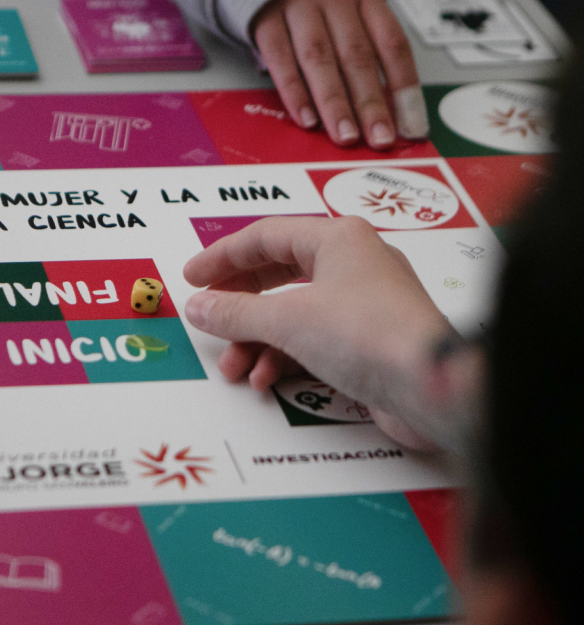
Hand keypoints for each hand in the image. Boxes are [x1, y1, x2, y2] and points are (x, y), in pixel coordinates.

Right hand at [182, 216, 452, 447]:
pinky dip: (284, 357)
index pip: (265, 237)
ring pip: (293, 313)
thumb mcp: (286, 320)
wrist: (431, 386)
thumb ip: (234, 312)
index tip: (192, 279)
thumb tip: (197, 307)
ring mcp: (363, 303)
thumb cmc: (365, 334)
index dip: (222, 258)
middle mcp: (353, 263)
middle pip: (277, 274)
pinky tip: (265, 379)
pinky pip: (313, 340)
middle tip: (208, 317)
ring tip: (233, 367)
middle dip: (239, 303)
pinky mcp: (369, 341)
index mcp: (337, 238)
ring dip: (257, 340)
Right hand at [251, 0, 427, 149]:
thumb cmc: (317, 0)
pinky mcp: (265, 21)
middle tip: (378, 138)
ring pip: (320, 60)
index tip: (410, 126)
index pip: (392, 44)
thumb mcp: (349, 11)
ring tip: (345, 136)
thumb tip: (387, 110)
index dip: (404, 88)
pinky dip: (294, 92)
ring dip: (334, 103)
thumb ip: (366, 51)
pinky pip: (281, 60)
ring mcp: (297, 8)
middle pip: (356, 56)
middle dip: (370, 103)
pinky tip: (307, 119)